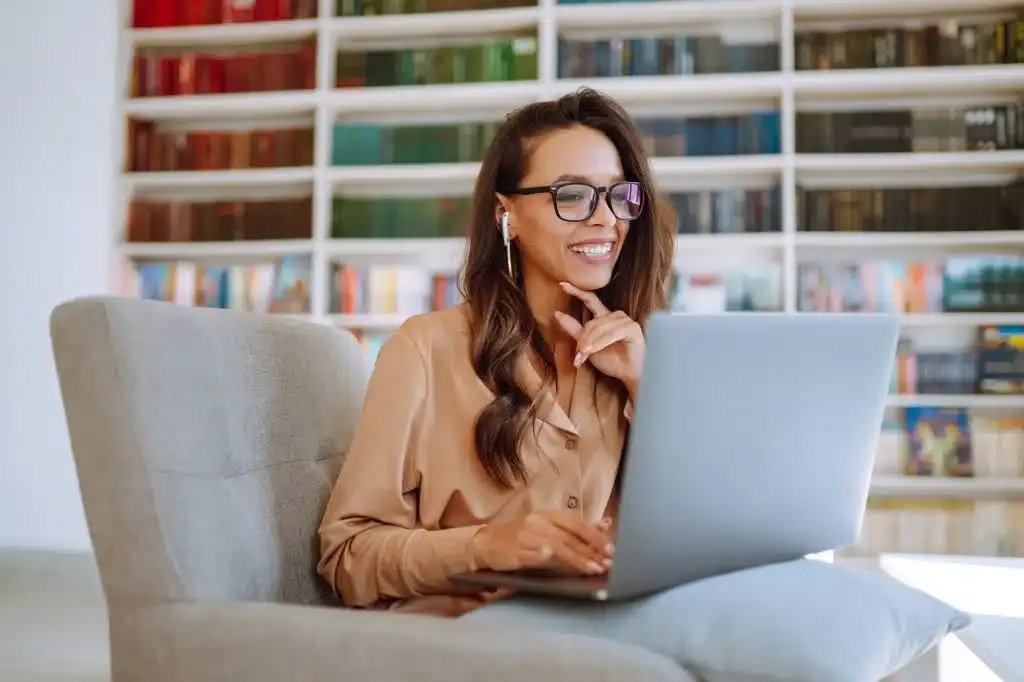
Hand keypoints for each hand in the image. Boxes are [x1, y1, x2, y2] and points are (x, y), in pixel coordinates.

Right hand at [471, 511, 613, 574]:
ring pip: (555, 546)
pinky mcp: (515, 551)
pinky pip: (532, 554)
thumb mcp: (550, 528)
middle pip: (568, 537)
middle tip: (607, 563)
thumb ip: (578, 529)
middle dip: (590, 551)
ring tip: (592, 569)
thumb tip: (606, 524)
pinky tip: (552, 558)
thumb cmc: (524, 536)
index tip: (610, 549)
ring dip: (575, 559)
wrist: (489, 542)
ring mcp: (526, 537)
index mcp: (548, 515)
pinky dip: (542, 555)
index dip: (594, 536)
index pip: (576, 524)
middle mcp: (538, 523)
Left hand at [553, 281, 645, 397]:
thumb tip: (557, 313)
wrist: (627, 375)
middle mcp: (616, 316)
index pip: (590, 300)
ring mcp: (626, 321)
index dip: (577, 292)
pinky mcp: (633, 328)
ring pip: (599, 327)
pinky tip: (592, 350)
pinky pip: (611, 333)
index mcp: (605, 317)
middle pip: (592, 322)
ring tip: (583, 356)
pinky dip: (600, 342)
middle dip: (583, 339)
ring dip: (590, 343)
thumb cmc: (611, 361)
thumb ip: (574, 329)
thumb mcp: (587, 345)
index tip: (562, 284)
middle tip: (578, 356)